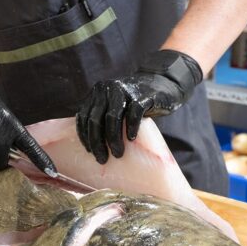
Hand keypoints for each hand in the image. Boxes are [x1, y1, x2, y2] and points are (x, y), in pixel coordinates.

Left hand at [76, 49, 202, 162]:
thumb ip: (102, 117)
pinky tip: (131, 139)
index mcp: (97, 93)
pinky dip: (131, 128)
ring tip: (118, 154)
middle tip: (102, 159)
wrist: (163, 86)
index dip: (84, 136)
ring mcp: (124, 90)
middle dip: (97, 142)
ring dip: (113, 139)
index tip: (89, 152)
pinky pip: (133, 113)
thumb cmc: (135, 104)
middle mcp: (107, 89)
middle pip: (95, 119)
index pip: (83, 117)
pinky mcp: (142, 95)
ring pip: (112, 118)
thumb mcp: (114, 106)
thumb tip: (92, 146)